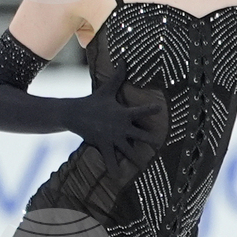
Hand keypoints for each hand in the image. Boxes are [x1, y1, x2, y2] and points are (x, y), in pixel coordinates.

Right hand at [63, 61, 159, 178]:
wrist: (74, 113)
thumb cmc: (94, 101)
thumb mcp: (107, 89)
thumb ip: (118, 76)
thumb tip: (124, 58)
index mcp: (124, 113)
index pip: (140, 111)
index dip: (150, 110)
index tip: (161, 109)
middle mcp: (120, 126)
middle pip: (139, 134)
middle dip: (150, 139)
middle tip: (162, 144)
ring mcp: (111, 137)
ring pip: (127, 149)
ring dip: (136, 157)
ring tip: (145, 166)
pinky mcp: (102, 145)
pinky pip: (109, 158)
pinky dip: (113, 168)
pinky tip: (118, 178)